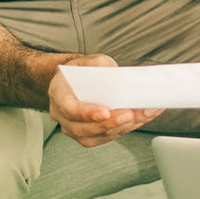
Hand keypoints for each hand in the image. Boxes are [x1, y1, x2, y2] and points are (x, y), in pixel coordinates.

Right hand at [47, 55, 162, 146]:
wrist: (76, 81)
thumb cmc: (82, 71)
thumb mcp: (90, 61)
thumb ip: (100, 65)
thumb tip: (119, 77)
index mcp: (59, 93)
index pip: (69, 108)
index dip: (87, 113)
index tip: (105, 112)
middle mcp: (62, 116)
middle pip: (83, 128)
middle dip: (110, 123)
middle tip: (130, 115)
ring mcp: (74, 128)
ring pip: (95, 137)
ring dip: (121, 128)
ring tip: (141, 115)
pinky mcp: (89, 135)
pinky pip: (105, 137)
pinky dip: (125, 129)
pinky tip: (140, 119)